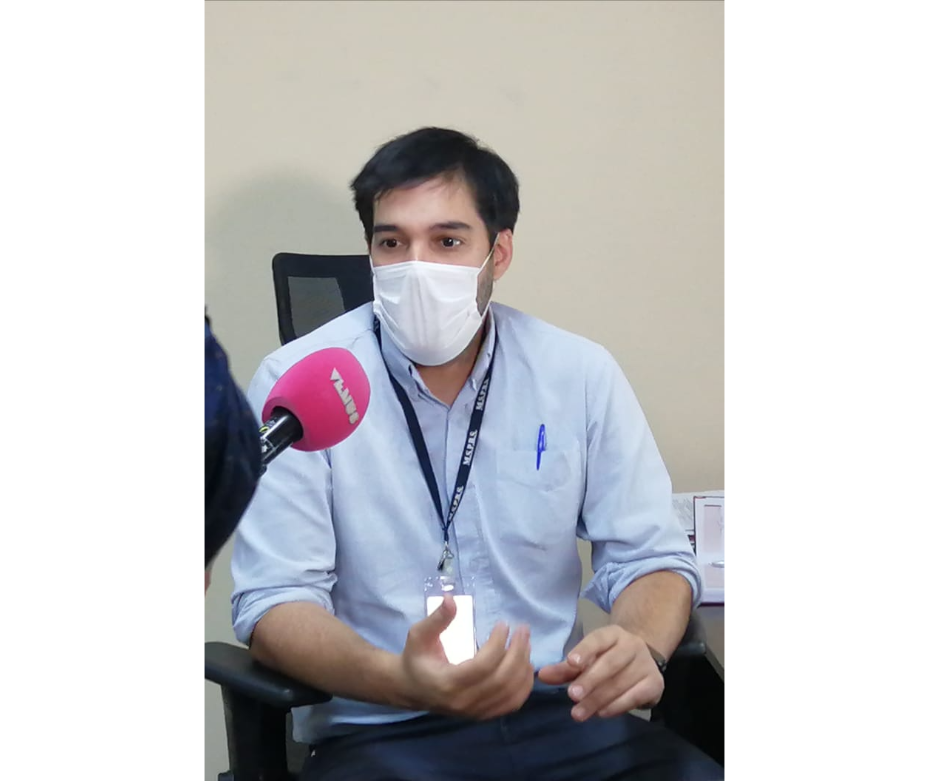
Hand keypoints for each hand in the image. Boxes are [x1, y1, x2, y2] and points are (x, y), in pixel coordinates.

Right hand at [399, 594, 534, 719]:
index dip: (498, 644)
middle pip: (501, 680)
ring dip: (523, 667)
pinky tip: (526, 666)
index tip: (504, 624)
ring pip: (510, 693)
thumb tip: (451, 600)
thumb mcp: (419, 635)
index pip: (482, 666)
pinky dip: (524, 686)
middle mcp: (463, 702)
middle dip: (517, 652)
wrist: (411, 689)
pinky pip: (511, 704)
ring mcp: (475, 712)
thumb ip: (437, 619)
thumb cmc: (416, 658)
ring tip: (526, 643)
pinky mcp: (483, 714)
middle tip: (523, 629)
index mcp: (447, 683)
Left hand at [536, 625, 663, 720]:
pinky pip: (635, 696)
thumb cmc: (607, 659)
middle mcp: (632, 645)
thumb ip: (565, 669)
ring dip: (598, 699)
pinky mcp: (655, 683)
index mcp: (613, 634)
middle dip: (590, 680)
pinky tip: (601, 713)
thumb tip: (542, 676)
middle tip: (572, 695)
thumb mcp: (587, 659)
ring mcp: (646, 664)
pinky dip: (616, 706)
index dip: (585, 650)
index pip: (598, 639)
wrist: (643, 661)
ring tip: (579, 713)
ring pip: (620, 682)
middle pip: (610, 663)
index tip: (570, 662)